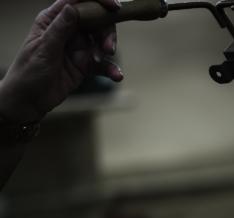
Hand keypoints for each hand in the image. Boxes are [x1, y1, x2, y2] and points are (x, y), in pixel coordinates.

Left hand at [0, 0, 123, 122]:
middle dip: (106, 31)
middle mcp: (67, 31)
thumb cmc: (28, 73)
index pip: (76, 2)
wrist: (28, 102)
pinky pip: (103, 64)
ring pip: (101, 41)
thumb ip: (60, 28)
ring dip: (107, 48)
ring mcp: (77, 48)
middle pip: (95, 21)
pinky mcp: (84, 65)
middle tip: (108, 48)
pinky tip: (117, 76)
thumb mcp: (44, 49)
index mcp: (53, 21)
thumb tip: (73, 8)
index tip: (114, 7)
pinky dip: (111, 69)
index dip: (97, 1)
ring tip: (104, 59)